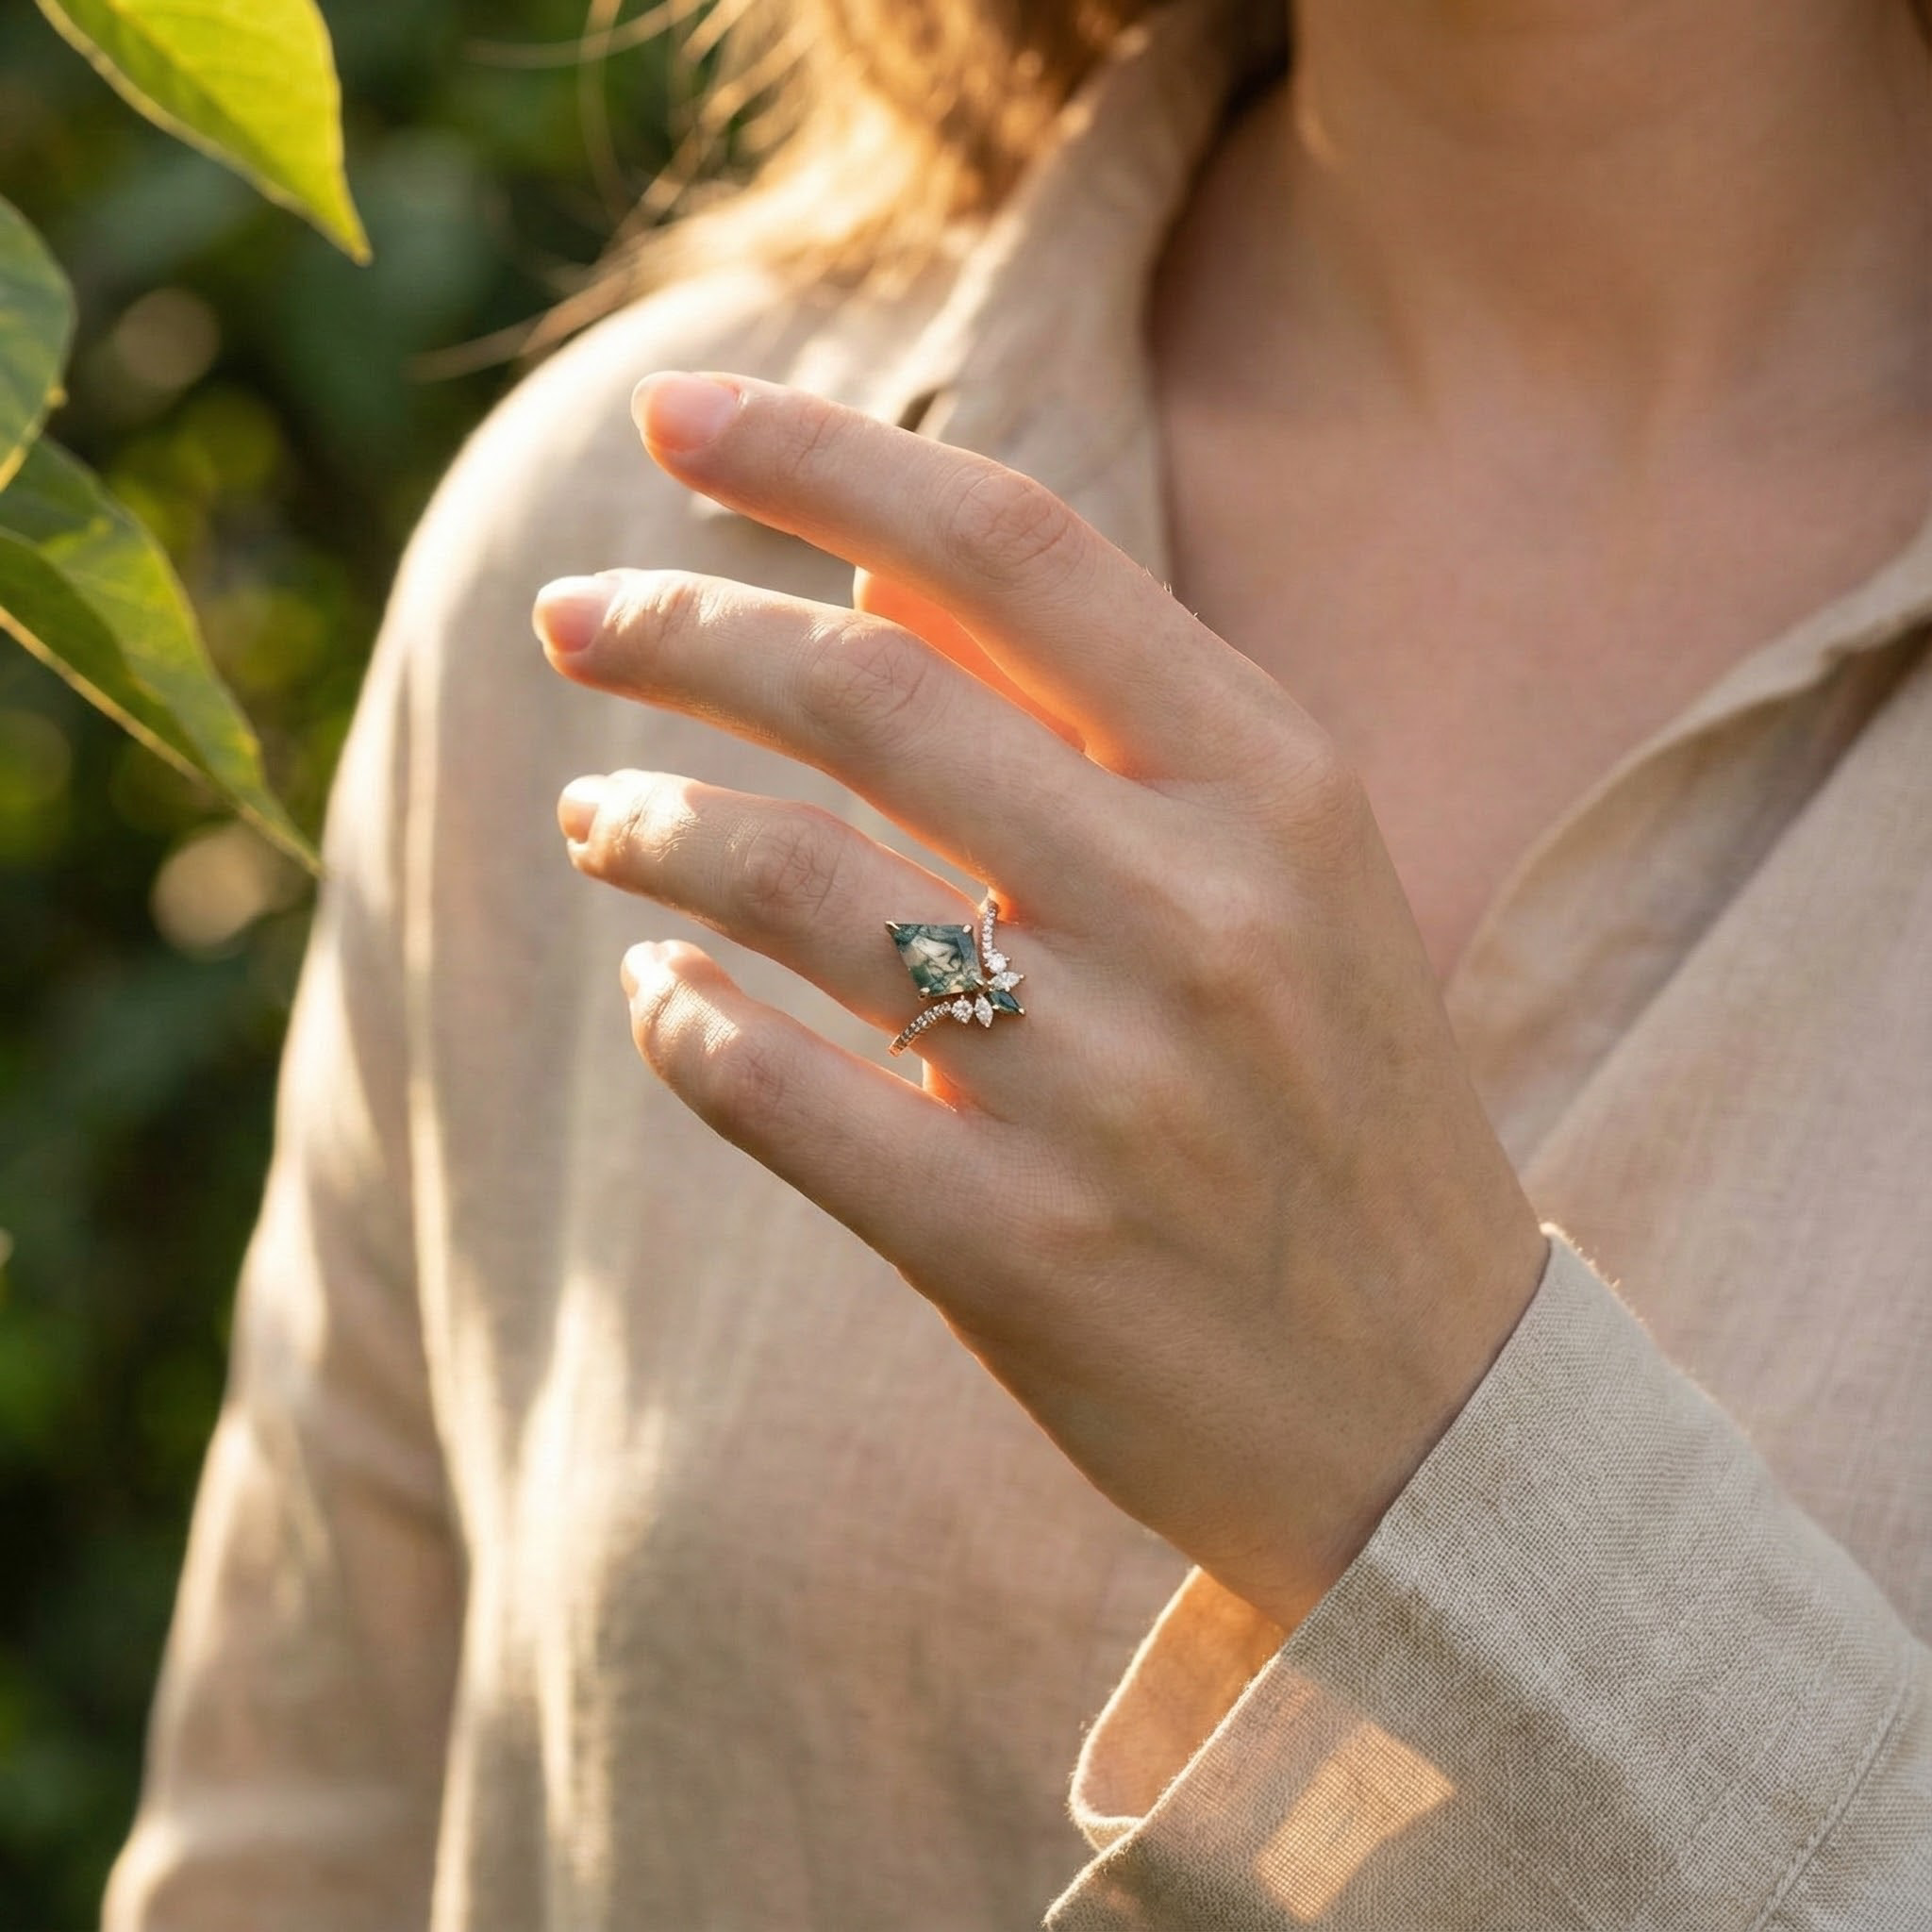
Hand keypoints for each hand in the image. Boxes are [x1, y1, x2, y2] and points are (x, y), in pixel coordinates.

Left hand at [532, 370, 1549, 1631]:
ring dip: (647, 826)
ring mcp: (1109, 1086)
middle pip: (860, 686)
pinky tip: (662, 995)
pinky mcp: (1016, 1250)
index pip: (1010, 543)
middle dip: (674, 628)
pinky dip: (679, 1020)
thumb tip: (853, 562)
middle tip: (569, 621)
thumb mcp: (1278, 872)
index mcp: (1275, 779)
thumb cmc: (1329, 1101)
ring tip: (596, 823)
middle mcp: (1200, 906)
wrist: (1428, 1402)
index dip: (817, 452)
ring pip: (784, 878)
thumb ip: (1087, 709)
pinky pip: (768, 1087)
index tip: (672, 406)